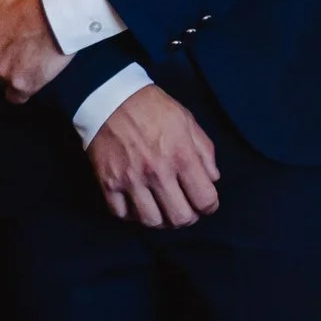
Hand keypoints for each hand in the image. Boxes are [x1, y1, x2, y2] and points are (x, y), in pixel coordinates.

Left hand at [0, 0, 68, 101]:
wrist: (63, 8)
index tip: (9, 32)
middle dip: (2, 56)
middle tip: (24, 42)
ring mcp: (2, 72)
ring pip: (2, 79)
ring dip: (14, 71)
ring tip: (33, 55)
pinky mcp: (22, 85)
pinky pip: (17, 97)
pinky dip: (24, 89)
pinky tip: (36, 74)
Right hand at [86, 85, 220, 227]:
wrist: (110, 98)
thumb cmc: (153, 108)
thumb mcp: (188, 121)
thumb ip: (205, 151)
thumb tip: (213, 179)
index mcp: (181, 156)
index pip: (204, 199)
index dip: (209, 206)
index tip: (206, 203)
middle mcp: (157, 172)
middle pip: (179, 218)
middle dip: (188, 218)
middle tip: (185, 208)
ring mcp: (130, 180)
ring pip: (151, 222)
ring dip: (161, 219)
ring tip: (163, 209)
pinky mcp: (108, 183)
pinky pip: (122, 215)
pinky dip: (132, 215)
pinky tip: (138, 204)